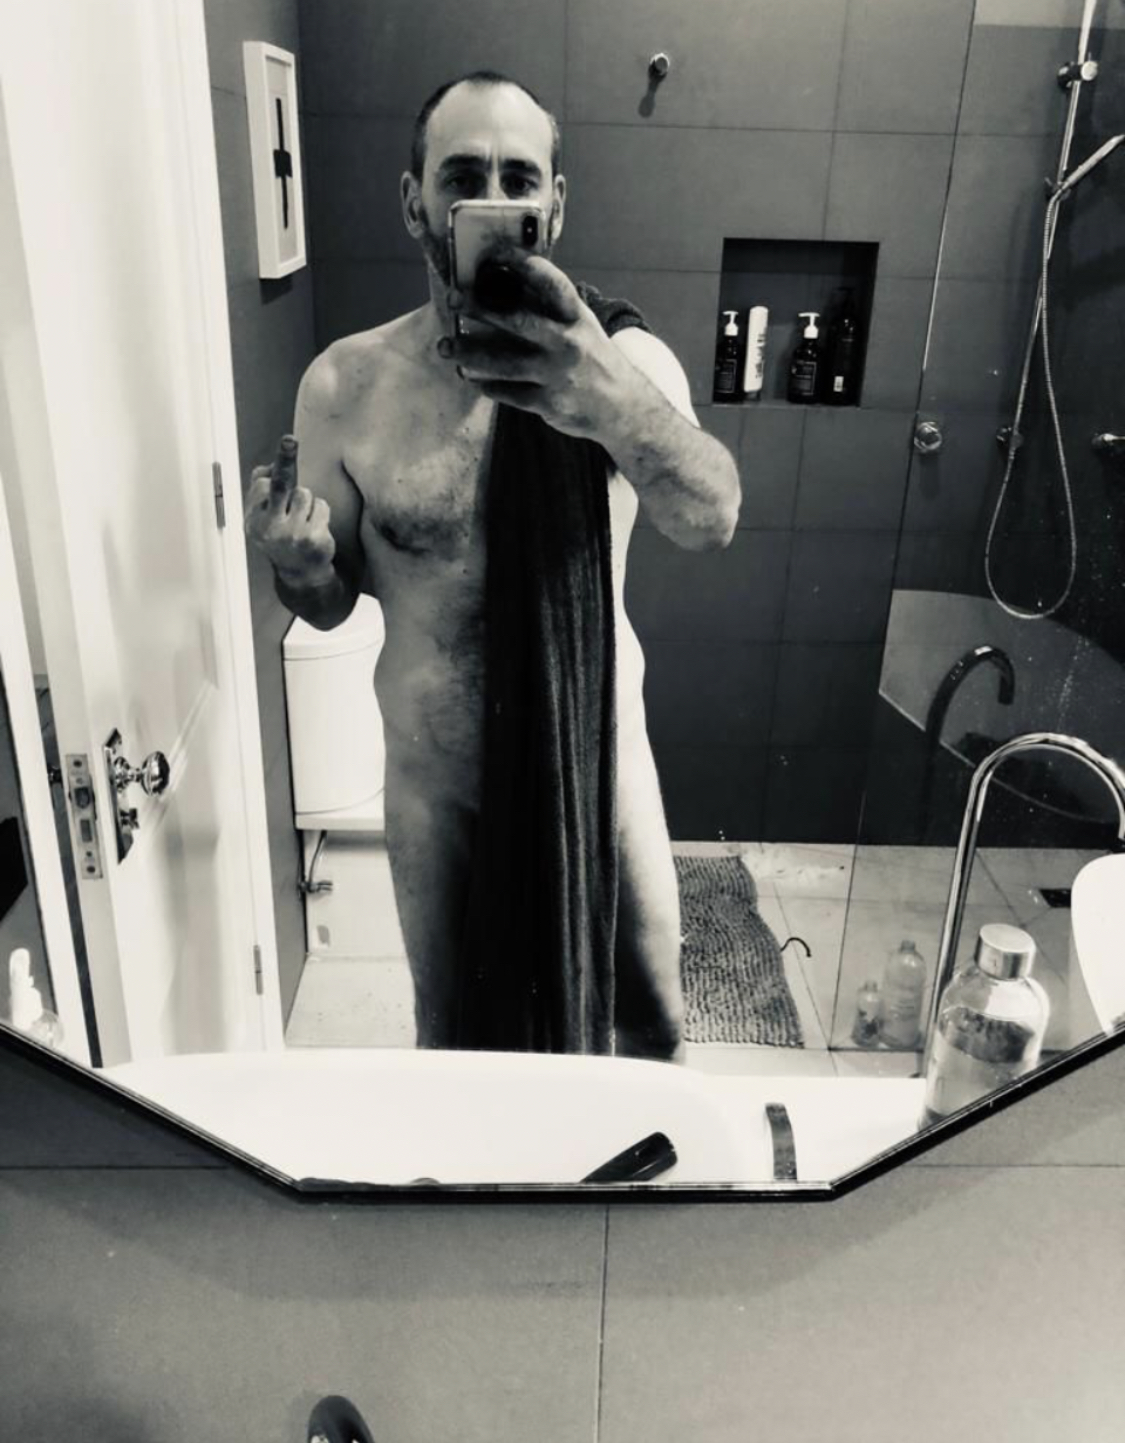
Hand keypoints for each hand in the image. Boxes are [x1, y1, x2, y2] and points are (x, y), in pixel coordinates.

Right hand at [244, 434, 335, 584]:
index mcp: (254, 521)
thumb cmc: (282, 537)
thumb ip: (261, 492)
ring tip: (303, 519)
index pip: (263, 486)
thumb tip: (269, 466)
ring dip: (307, 502)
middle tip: (289, 440)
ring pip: (305, 494)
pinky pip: (321, 506)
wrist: (301, 574)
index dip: (272, 476)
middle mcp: (270, 528)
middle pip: (280, 485)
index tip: (285, 443)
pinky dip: (321, 512)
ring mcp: (293, 534)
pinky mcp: (314, 538)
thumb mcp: (263, 518)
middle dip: (285, 461)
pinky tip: (315, 528)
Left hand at [438, 256, 628, 439]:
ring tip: (446, 347)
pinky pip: (508, 393)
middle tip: (454, 298)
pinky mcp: (548, 403)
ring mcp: (557, 375)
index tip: (495, 255)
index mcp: (577, 317)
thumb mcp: (581, 328)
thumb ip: (550, 310)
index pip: (552, 284)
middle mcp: (568, 343)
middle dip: (481, 308)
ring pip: (504, 363)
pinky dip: (486, 384)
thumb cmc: (593, 360)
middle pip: (519, 321)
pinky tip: (471, 377)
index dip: (524, 265)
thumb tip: (505, 283)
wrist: (623, 408)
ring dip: (469, 354)